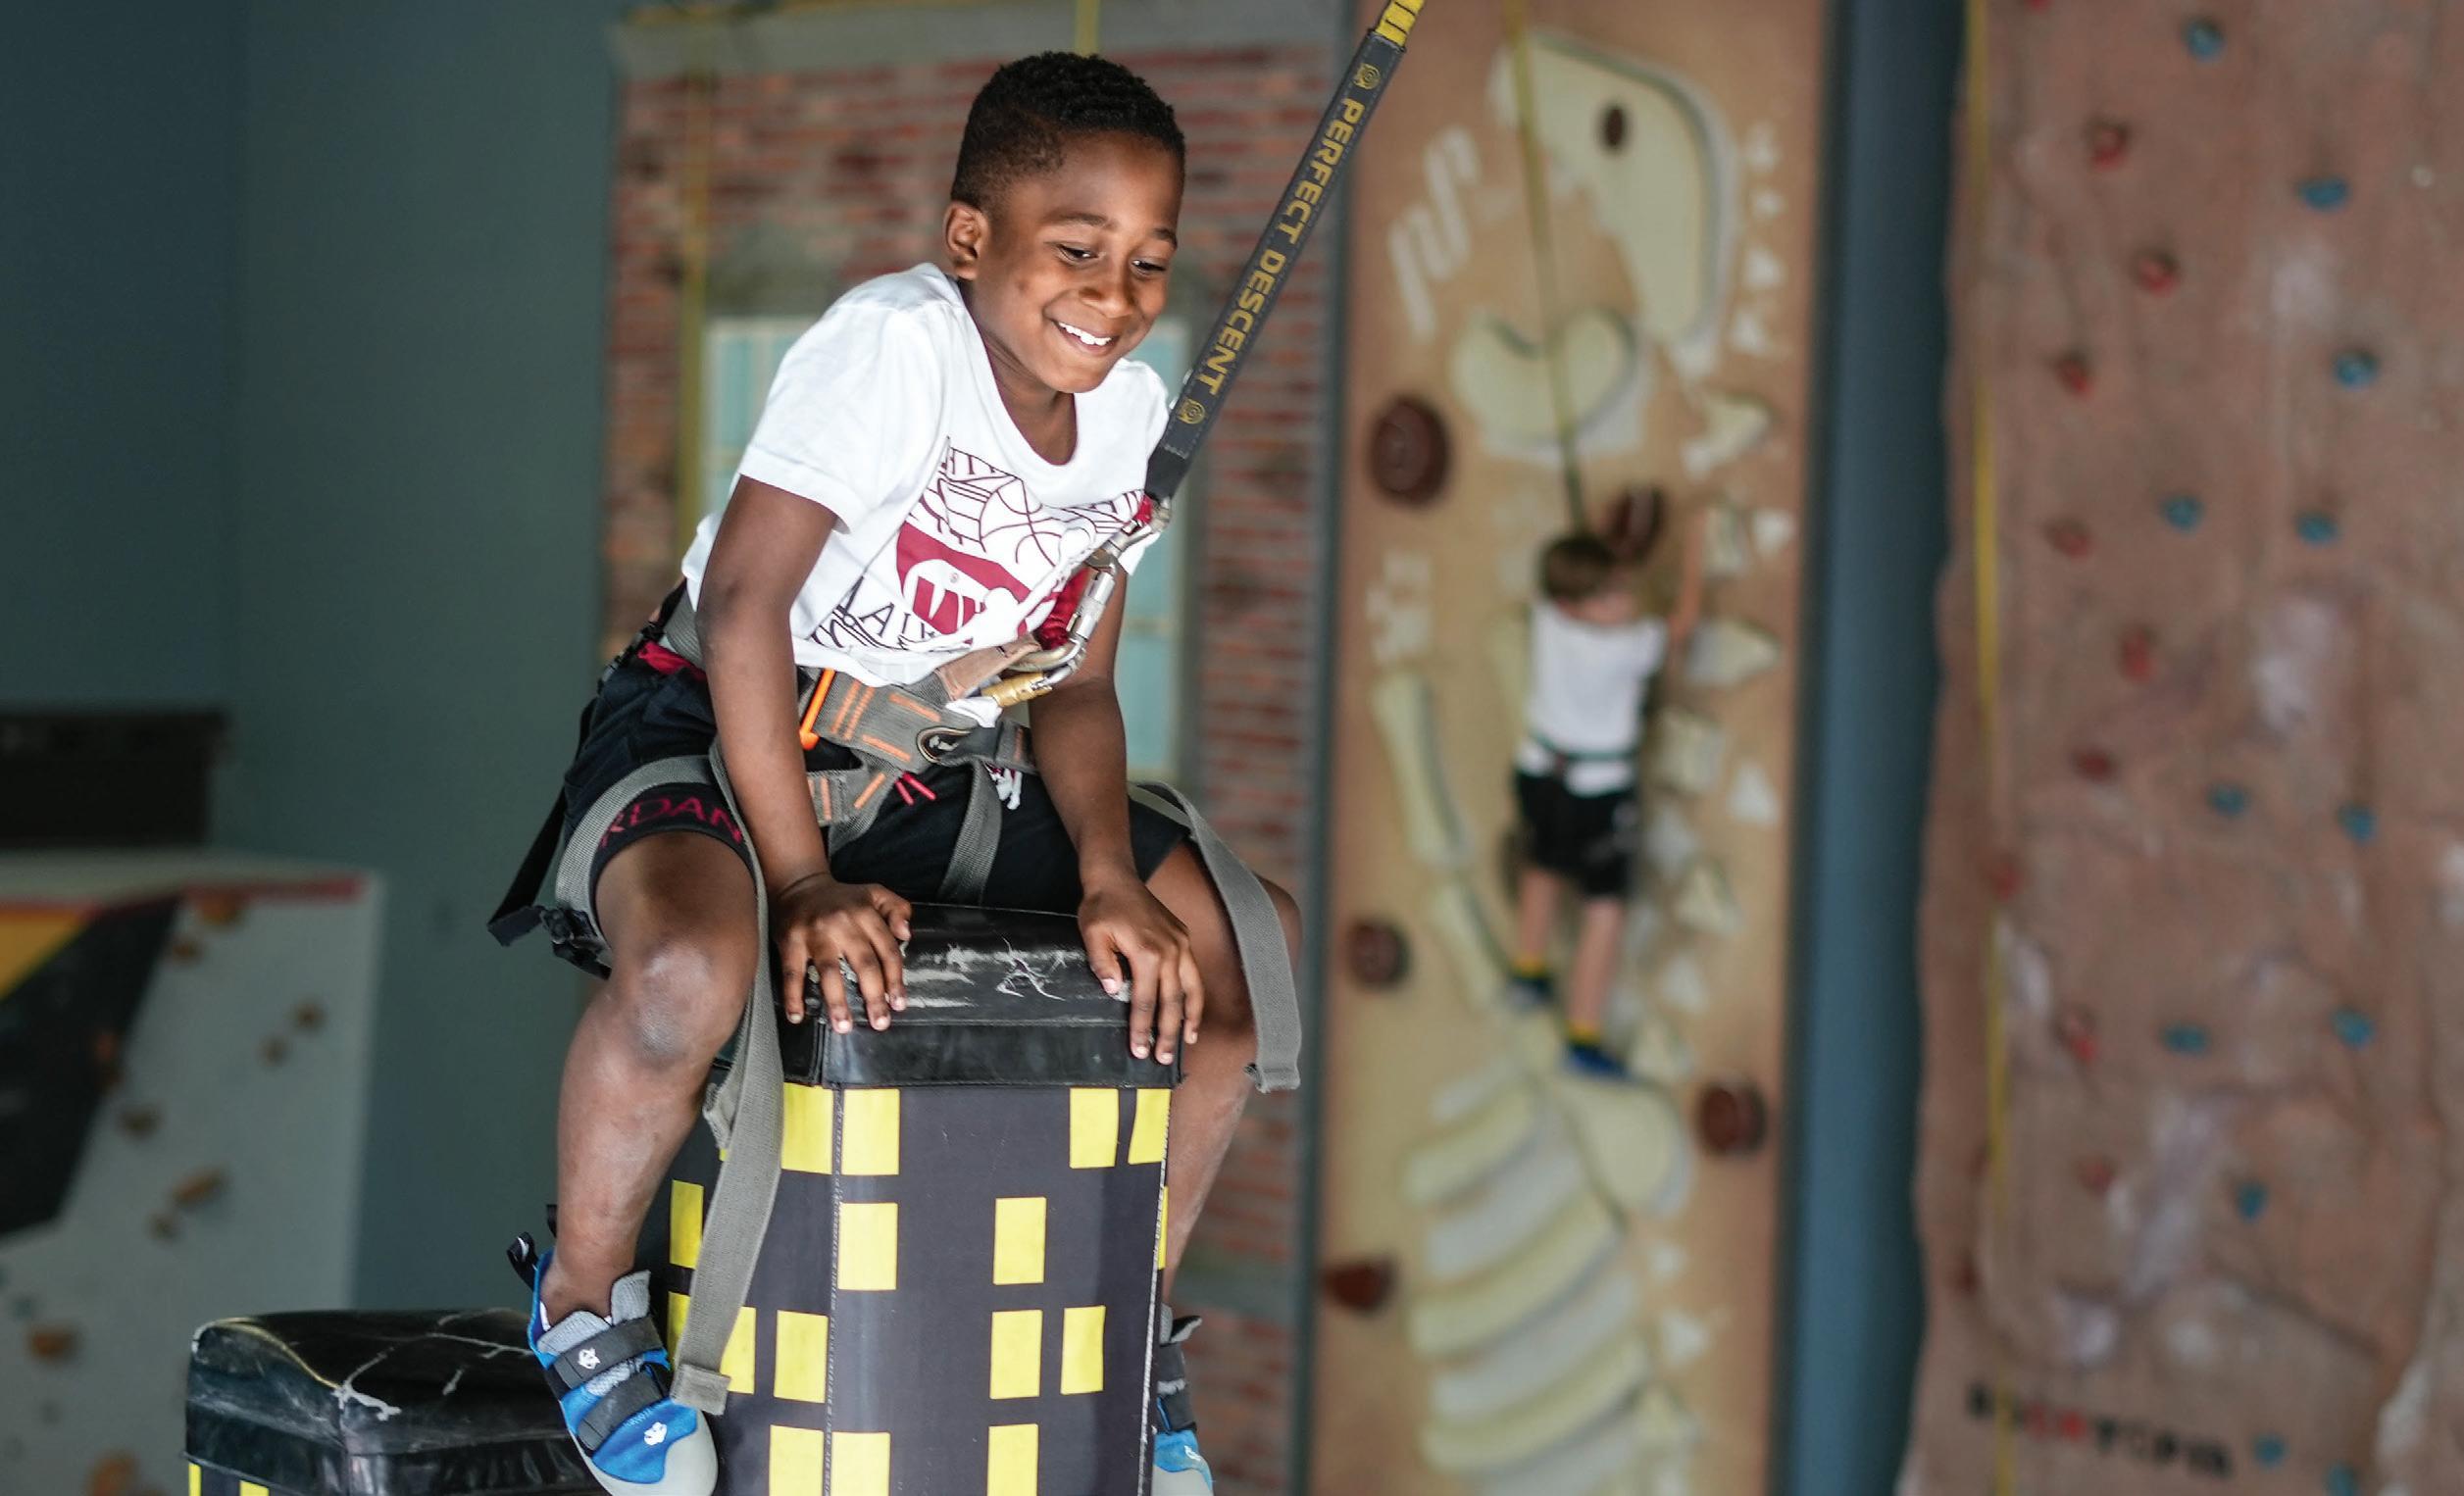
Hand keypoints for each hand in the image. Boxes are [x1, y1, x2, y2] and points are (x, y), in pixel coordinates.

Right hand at [773, 874, 911, 1033]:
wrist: (799, 884)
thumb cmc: (842, 898)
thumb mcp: (876, 894)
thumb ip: (898, 910)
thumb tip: (906, 934)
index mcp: (866, 914)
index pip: (887, 951)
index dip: (895, 979)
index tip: (898, 1004)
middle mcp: (843, 924)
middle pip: (864, 964)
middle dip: (874, 996)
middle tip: (880, 1022)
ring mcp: (816, 933)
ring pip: (830, 971)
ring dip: (837, 1001)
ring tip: (843, 1026)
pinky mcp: (791, 941)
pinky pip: (793, 972)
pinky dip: (793, 995)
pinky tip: (797, 1016)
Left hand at [1079, 874, 1202, 1063]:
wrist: (1116, 877)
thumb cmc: (1101, 906)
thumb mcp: (1092, 934)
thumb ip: (1103, 963)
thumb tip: (1113, 991)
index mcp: (1147, 952)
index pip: (1144, 1001)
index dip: (1142, 1028)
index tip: (1139, 1050)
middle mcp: (1171, 950)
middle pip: (1172, 1001)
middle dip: (1168, 1033)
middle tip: (1164, 1059)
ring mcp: (1181, 944)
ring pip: (1192, 989)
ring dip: (1190, 1018)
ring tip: (1187, 1041)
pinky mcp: (1183, 938)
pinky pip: (1193, 973)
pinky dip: (1195, 995)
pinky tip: (1192, 1011)